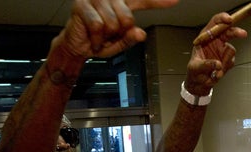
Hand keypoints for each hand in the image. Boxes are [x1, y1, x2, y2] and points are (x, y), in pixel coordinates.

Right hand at [55, 0, 178, 58]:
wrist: (75, 47)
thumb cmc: (97, 42)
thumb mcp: (119, 44)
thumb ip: (130, 38)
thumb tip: (140, 33)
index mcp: (122, 3)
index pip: (143, 0)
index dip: (159, 1)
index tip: (175, 0)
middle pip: (127, 18)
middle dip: (119, 33)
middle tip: (108, 37)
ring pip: (113, 23)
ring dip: (106, 37)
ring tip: (99, 37)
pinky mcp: (82, 5)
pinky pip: (99, 26)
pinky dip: (97, 38)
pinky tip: (93, 38)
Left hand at [184, 12, 247, 94]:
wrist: (199, 84)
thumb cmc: (194, 72)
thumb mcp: (195, 68)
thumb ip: (206, 65)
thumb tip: (218, 64)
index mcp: (205, 37)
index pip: (215, 23)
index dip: (222, 19)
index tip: (229, 20)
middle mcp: (215, 41)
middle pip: (228, 31)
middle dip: (236, 32)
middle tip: (243, 34)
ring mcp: (222, 50)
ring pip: (231, 50)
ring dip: (225, 61)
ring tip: (215, 71)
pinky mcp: (227, 59)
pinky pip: (231, 62)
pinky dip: (225, 69)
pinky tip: (217, 74)